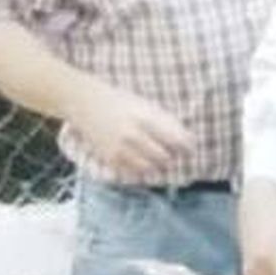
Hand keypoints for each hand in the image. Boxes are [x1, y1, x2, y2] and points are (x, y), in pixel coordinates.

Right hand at [65, 80, 196, 178]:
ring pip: (151, 168)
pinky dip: (142, 169)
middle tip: (172, 153)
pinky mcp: (111, 159)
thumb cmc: (121, 101)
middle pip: (166, 157)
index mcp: (147, 119)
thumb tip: (188, 140)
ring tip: (157, 156)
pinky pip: (134, 173)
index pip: (177, 140)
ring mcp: (121, 149)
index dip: (188, 147)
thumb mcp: (147, 106)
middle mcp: (135, 135)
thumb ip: (166, 122)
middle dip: (172, 157)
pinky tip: (141, 160)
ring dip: (158, 165)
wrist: (85, 103)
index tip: (190, 149)